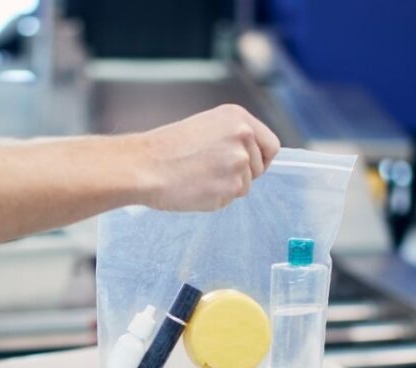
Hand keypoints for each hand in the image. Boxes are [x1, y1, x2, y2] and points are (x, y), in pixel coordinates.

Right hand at [137, 104, 281, 210]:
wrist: (144, 166)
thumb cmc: (166, 148)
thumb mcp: (205, 127)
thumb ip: (232, 138)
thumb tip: (250, 157)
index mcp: (238, 118)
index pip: (271, 144)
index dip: (262, 158)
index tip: (251, 165)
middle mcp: (243, 138)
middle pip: (260, 168)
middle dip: (241, 174)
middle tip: (212, 172)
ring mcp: (238, 164)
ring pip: (244, 187)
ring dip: (225, 187)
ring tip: (198, 178)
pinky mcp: (230, 188)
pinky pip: (229, 200)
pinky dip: (214, 199)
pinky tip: (195, 188)